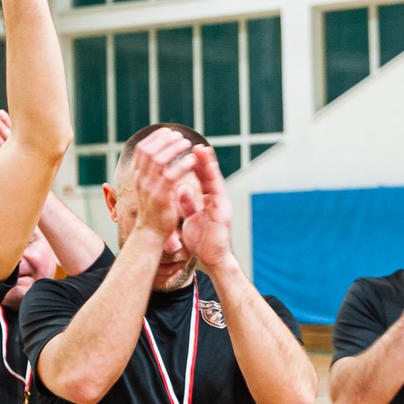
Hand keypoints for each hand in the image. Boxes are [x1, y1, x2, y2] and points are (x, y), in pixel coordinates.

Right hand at [126, 127, 195, 240]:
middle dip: (166, 140)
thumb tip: (155, 156)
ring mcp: (149, 188)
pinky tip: (192, 161)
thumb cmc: (153, 211)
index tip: (169, 132)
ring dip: (175, 149)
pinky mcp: (161, 196)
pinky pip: (171, 175)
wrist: (150, 234)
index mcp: (136, 176)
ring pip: (160, 160)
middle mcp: (140, 179)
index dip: (156, 137)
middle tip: (180, 136)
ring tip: (187, 144)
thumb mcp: (147, 188)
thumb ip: (150, 173)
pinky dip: (182, 165)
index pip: (142, 149)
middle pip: (150, 150)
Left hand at [182, 146, 236, 273]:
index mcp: (209, 202)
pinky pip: (217, 191)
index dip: (195, 166)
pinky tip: (208, 167)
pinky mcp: (222, 211)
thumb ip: (187, 204)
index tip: (188, 152)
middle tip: (196, 144)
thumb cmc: (203, 242)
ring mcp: (221, 204)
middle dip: (202, 160)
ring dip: (208, 164)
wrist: (213, 260)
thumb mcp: (190, 219)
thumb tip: (181, 189)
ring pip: (215, 180)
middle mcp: (217, 200)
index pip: (201, 180)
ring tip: (202, 149)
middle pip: (209, 176)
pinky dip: (213, 178)